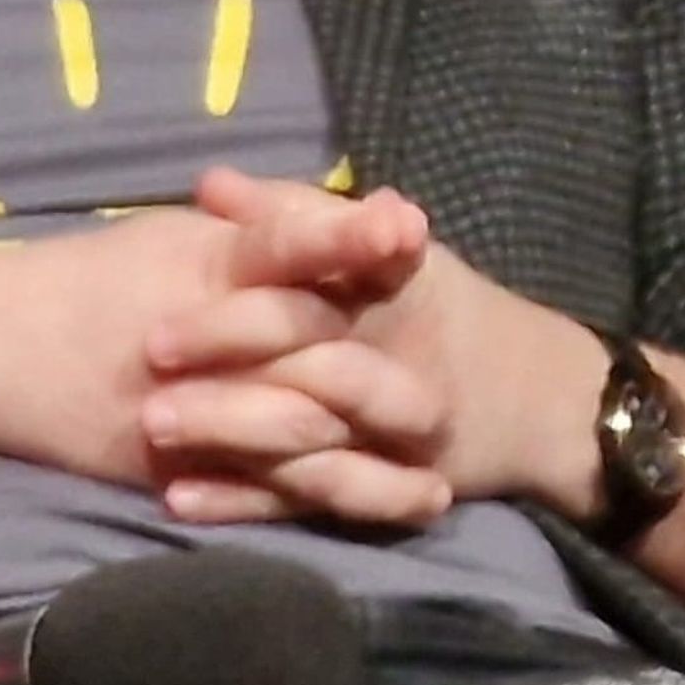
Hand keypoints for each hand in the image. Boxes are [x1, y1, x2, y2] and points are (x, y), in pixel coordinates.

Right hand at [0, 184, 429, 490]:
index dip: (350, 235)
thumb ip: (242, 233)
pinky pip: (258, 489)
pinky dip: (321, 500)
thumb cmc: (83, 284)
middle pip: (309, 343)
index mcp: (201, 266)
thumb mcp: (165, 242)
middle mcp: (205, 336)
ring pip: (297, 431)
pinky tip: (369, 514)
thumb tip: (316, 221)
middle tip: (458, 384)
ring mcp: (192, 405)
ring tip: (441, 472)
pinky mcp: (176, 464)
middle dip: (383, 359)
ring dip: (372, 453)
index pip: (288, 243)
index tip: (410, 224)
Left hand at [142, 168, 605, 525]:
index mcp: (396, 288)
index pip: (329, 272)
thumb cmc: (430, 303)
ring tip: (152, 425)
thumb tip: (210, 183)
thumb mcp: (375, 243)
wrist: (532, 399)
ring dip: (228, 432)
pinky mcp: (377, 491)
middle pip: (315, 362)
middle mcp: (399, 366)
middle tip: (152, 348)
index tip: (191, 265)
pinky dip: (243, 501)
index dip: (262, 267)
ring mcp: (391, 438)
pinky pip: (306, 501)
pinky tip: (179, 496)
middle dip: (234, 351)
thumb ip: (291, 213)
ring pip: (306, 441)